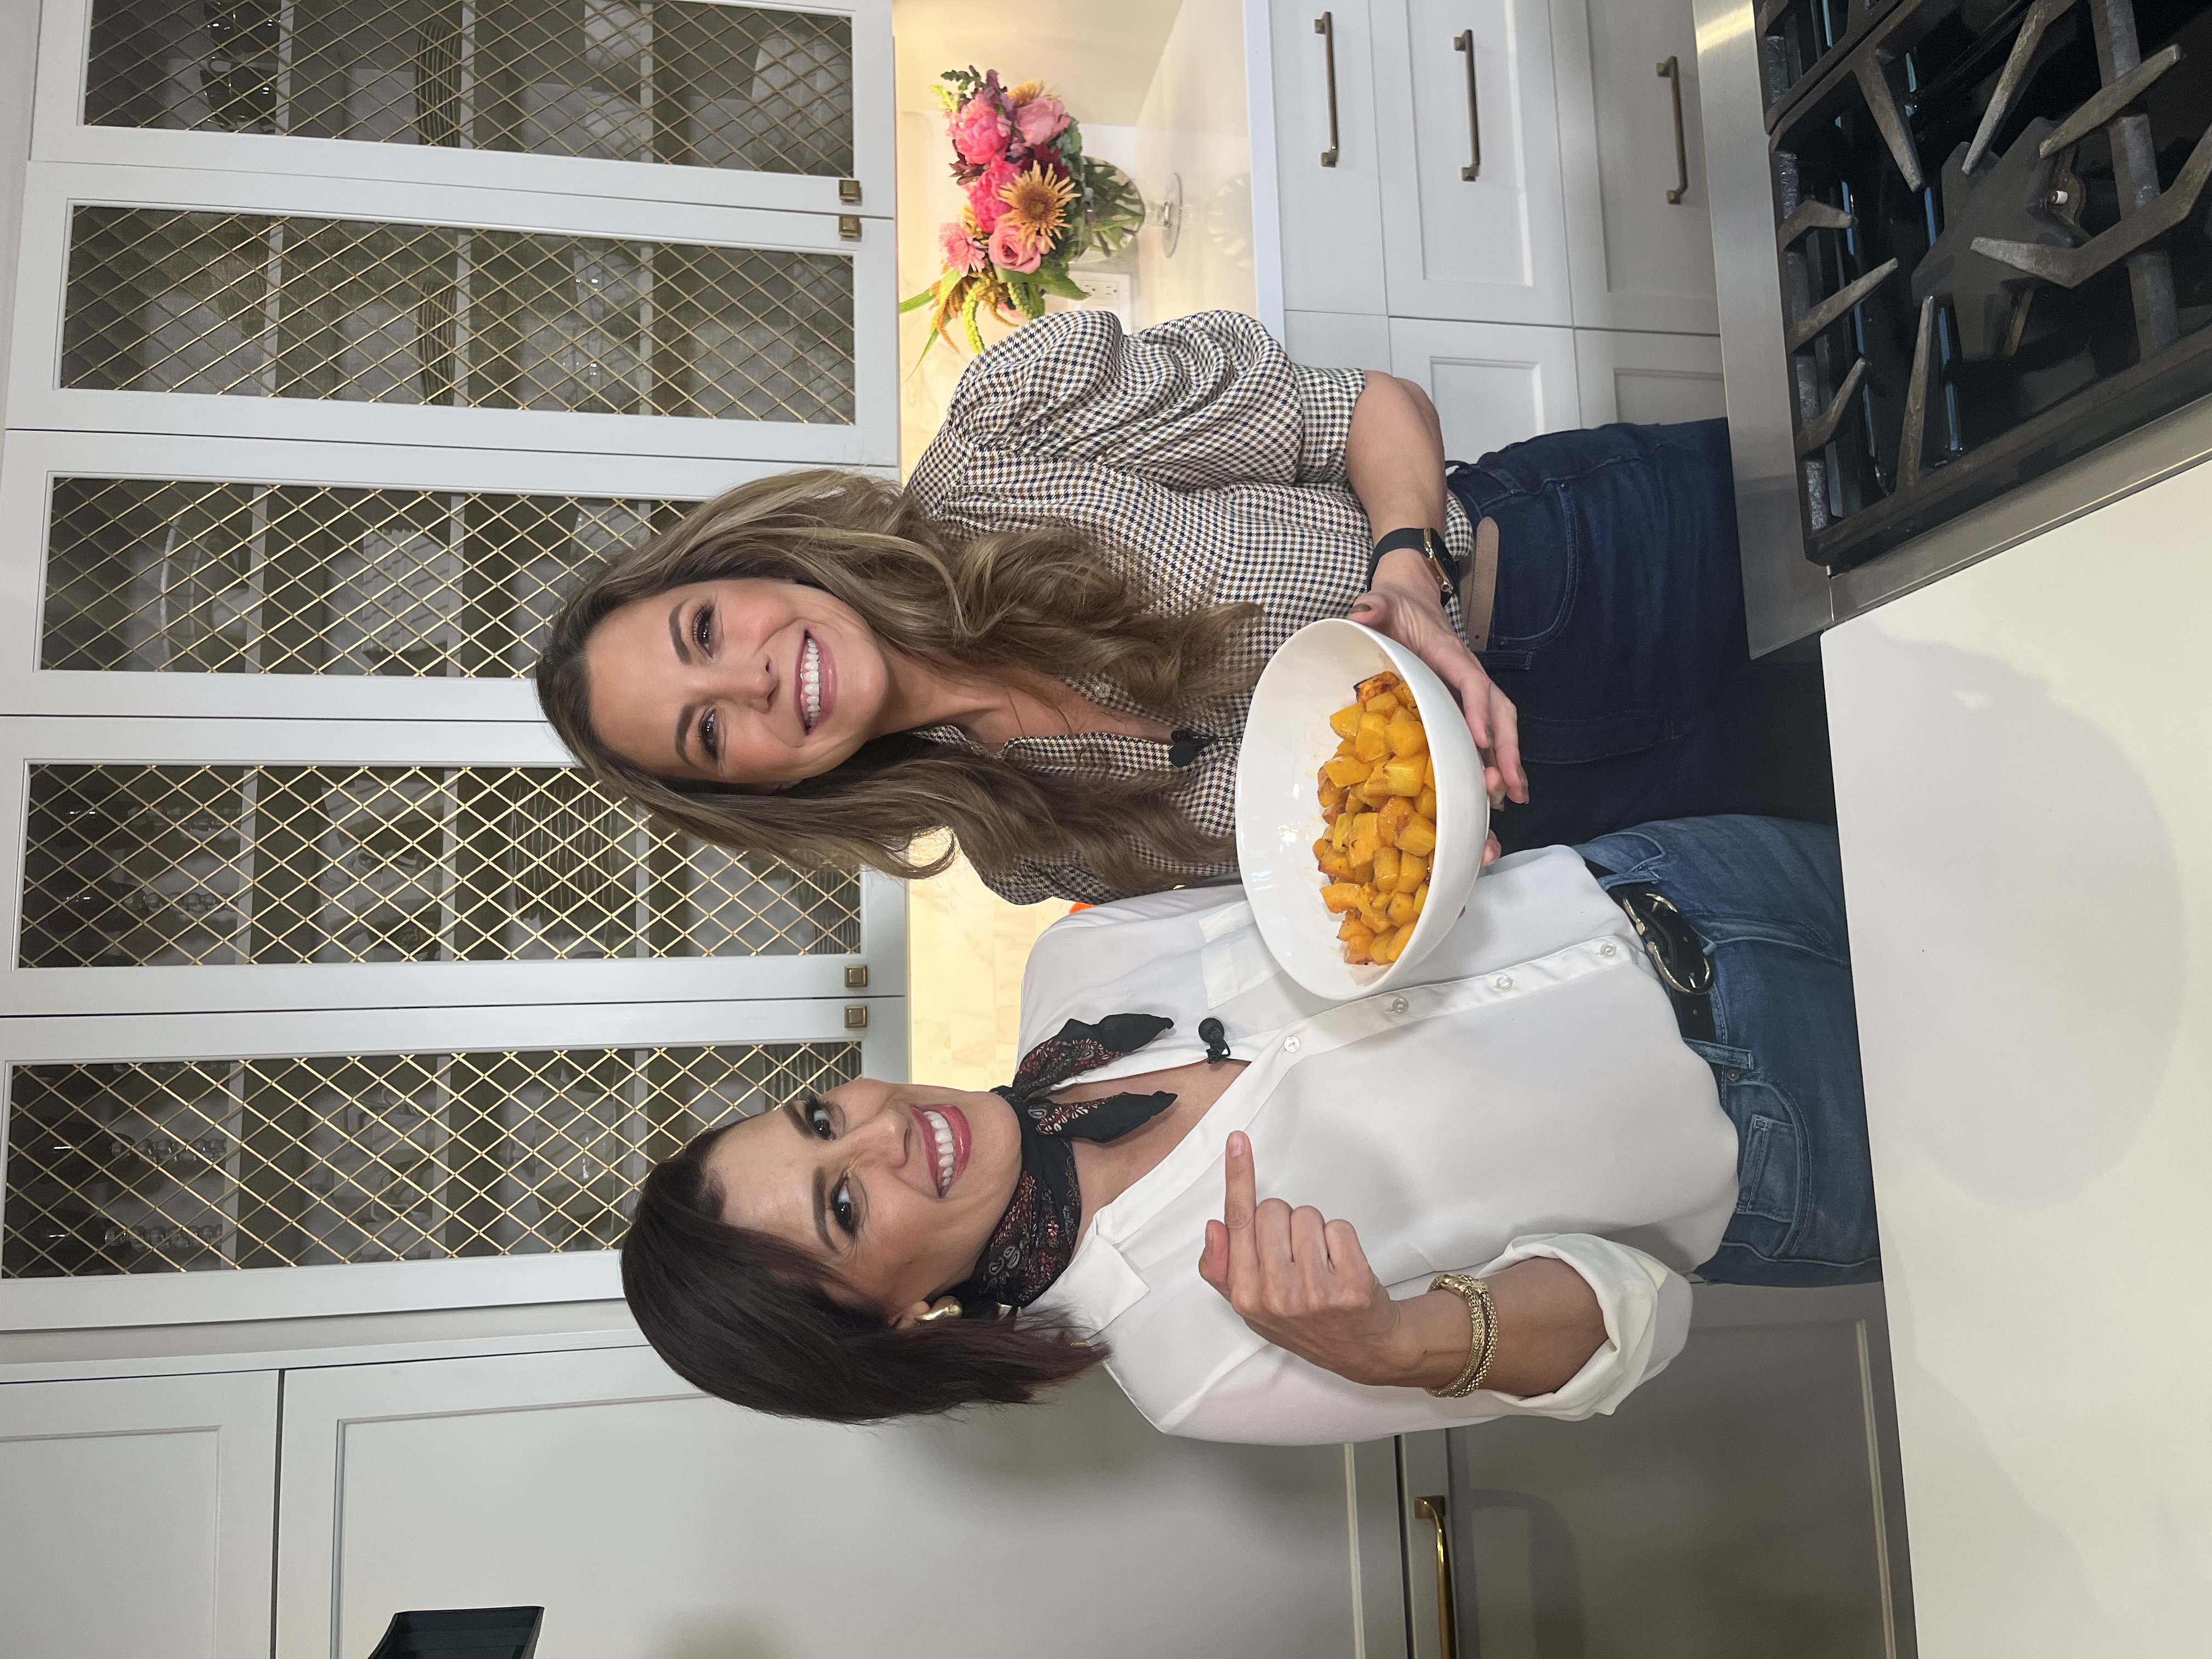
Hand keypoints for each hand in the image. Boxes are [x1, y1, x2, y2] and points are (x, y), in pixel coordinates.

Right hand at [1197, 1131, 1427, 1387]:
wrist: (1364, 1350)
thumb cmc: (1303, 1321)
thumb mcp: (1252, 1306)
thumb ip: (1221, 1269)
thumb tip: (1213, 1226)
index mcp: (1246, 1296)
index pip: (1238, 1222)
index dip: (1238, 1178)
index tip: (1238, 1141)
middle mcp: (1277, 1296)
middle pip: (1274, 1210)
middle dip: (1286, 1222)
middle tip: (1297, 1255)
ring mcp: (1316, 1293)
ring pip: (1307, 1216)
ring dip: (1315, 1232)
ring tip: (1321, 1264)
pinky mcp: (1352, 1285)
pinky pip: (1339, 1227)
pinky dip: (1342, 1240)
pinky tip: (1341, 1267)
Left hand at [1350, 557, 1528, 807]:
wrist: (1410, 599)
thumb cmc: (1396, 607)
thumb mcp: (1381, 602)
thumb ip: (1373, 606)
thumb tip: (1362, 613)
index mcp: (1450, 654)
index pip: (1471, 682)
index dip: (1478, 710)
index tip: (1480, 740)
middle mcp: (1469, 674)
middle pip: (1500, 711)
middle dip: (1506, 748)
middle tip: (1504, 785)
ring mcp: (1471, 691)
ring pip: (1501, 726)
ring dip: (1508, 761)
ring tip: (1511, 798)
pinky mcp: (1466, 703)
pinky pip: (1489, 733)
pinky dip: (1497, 762)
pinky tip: (1499, 793)